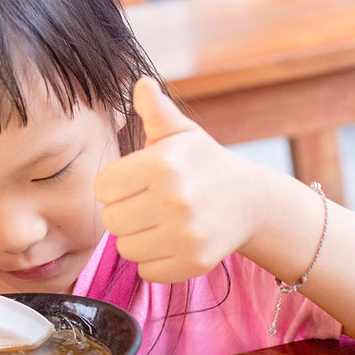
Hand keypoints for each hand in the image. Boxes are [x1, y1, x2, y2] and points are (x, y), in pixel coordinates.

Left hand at [94, 77, 256, 282]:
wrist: (251, 200)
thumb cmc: (203, 164)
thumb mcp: (181, 134)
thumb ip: (155, 111)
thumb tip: (141, 83)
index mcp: (163, 164)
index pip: (102, 189)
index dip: (116, 186)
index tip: (136, 182)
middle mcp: (176, 199)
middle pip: (110, 221)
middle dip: (124, 212)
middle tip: (148, 204)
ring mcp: (187, 234)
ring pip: (126, 248)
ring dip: (137, 238)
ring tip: (159, 222)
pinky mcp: (194, 263)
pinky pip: (147, 270)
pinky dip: (154, 260)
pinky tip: (172, 241)